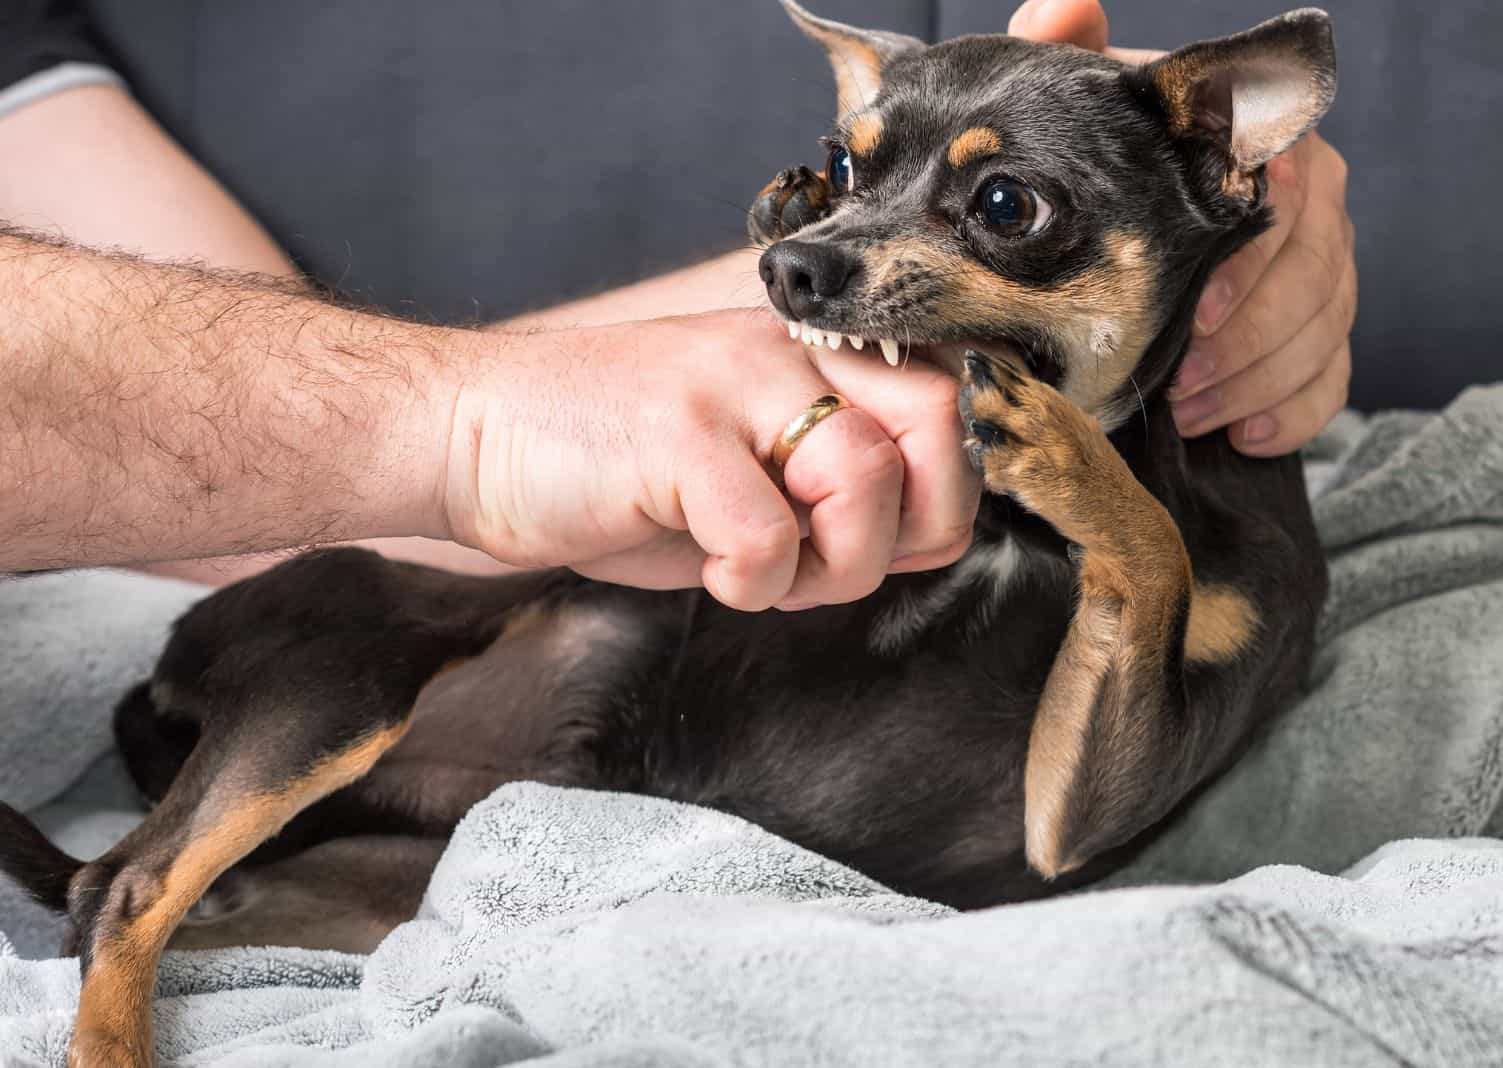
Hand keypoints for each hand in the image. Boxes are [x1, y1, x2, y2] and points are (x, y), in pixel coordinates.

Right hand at [438, 311, 976, 610]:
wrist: (470, 434)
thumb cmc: (611, 464)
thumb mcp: (745, 465)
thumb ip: (839, 488)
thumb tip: (933, 535)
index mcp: (809, 352)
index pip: (949, 400)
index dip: (943, 491)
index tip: (887, 540)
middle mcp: (784, 350)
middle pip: (939, 422)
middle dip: (916, 523)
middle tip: (840, 560)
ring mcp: (730, 384)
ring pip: (866, 479)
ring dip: (831, 567)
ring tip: (762, 571)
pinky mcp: (676, 435)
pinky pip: (769, 537)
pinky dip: (750, 584)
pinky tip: (708, 571)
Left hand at [1010, 0, 1355, 455]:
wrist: (1120, 221)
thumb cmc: (1108, 161)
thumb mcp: (1083, 110)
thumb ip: (1071, 53)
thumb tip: (1066, 5)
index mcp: (1269, 149)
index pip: (1294, 201)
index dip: (1252, 268)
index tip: (1198, 318)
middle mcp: (1315, 203)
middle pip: (1319, 273)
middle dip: (1252, 340)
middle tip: (1184, 385)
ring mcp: (1325, 269)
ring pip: (1327, 330)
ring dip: (1259, 383)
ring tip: (1191, 414)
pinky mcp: (1321, 331)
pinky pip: (1333, 378)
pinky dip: (1292, 413)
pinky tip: (1240, 436)